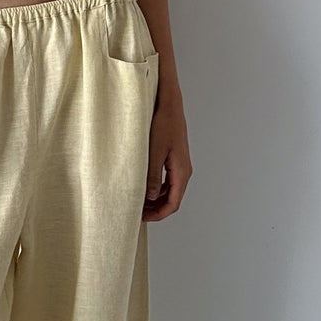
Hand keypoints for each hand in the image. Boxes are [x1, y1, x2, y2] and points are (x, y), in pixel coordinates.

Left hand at [144, 87, 190, 220]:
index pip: (173, 203)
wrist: (169, 103)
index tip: (142, 218)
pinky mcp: (174, 157)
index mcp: (181, 171)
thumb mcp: (153, 152)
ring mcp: (180, 163)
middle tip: (137, 213)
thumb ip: (152, 177)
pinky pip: (168, 180)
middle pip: (173, 199)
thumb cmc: (163, 123)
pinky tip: (144, 187)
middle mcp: (184, 169)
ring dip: (156, 200)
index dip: (158, 215)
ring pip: (170, 190)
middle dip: (156, 210)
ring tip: (138, 202)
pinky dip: (158, 188)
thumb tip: (151, 198)